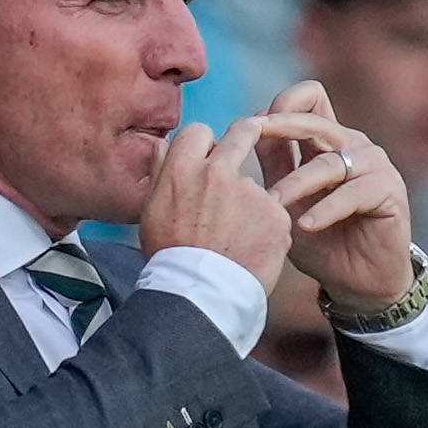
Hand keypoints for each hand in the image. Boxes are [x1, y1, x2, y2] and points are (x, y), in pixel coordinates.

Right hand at [139, 115, 294, 291]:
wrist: (201, 295)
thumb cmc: (170, 257)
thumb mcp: (150, 212)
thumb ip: (160, 172)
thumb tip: (164, 143)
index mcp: (182, 169)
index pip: (199, 131)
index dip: (205, 142)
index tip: (212, 151)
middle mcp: (218, 172)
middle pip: (242, 133)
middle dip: (248, 133)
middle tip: (252, 137)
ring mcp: (251, 192)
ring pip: (256, 184)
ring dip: (251, 201)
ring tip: (236, 238)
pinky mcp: (276, 214)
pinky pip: (274, 213)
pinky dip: (267, 229)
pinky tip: (253, 249)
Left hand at [258, 81, 416, 315]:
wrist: (356, 282)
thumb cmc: (321, 242)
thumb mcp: (288, 201)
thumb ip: (274, 165)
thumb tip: (246, 129)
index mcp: (330, 141)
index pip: (309, 100)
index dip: (280, 106)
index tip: (247, 127)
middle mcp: (354, 146)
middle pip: (315, 121)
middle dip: (279, 130)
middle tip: (247, 143)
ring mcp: (374, 165)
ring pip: (328, 162)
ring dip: (297, 183)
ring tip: (273, 205)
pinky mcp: (389, 191)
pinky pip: (353, 193)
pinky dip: (326, 209)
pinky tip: (306, 225)